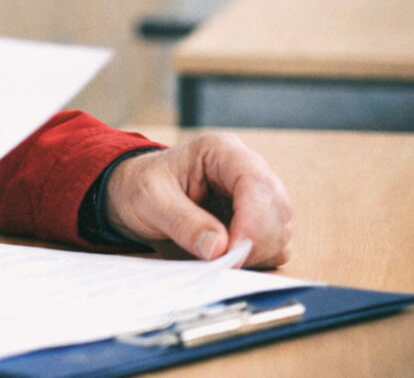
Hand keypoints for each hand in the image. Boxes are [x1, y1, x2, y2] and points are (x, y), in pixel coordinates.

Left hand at [103, 134, 292, 267]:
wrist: (132, 193)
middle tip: (224, 263)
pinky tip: (228, 258)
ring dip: (257, 252)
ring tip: (219, 258)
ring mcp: (256, 195)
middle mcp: (246, 169)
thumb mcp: (149, 200)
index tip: (233, 251)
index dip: (253, 219)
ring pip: (281, 229)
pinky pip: (274, 245)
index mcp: (221, 151)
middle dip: (255, 241)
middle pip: (276, 207)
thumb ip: (182, 222)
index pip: (255, 181)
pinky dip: (258, 259)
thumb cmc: (140, 186)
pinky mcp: (258, 221)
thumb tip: (218, 248)